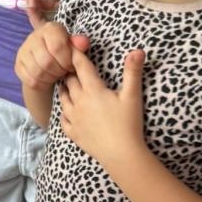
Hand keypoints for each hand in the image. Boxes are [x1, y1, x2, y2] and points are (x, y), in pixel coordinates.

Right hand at [15, 0, 88, 90]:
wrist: (47, 62)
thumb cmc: (64, 53)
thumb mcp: (74, 47)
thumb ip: (79, 45)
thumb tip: (83, 43)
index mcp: (50, 28)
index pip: (57, 47)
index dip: (67, 60)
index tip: (71, 65)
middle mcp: (34, 36)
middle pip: (47, 61)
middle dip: (59, 70)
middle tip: (64, 71)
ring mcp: (23, 51)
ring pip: (38, 72)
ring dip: (51, 78)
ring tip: (57, 75)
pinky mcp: (18, 65)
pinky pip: (31, 80)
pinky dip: (42, 84)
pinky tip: (48, 80)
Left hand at [59, 47, 144, 168]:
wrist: (121, 154)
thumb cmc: (128, 123)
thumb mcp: (133, 95)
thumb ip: (133, 71)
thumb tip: (138, 50)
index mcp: (93, 90)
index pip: (81, 67)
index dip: (76, 55)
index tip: (72, 47)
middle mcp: (79, 102)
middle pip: (70, 81)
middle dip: (69, 72)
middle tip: (69, 66)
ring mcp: (74, 118)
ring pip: (63, 99)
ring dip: (64, 90)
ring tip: (65, 85)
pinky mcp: (73, 133)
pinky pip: (63, 120)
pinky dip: (63, 113)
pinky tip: (65, 112)